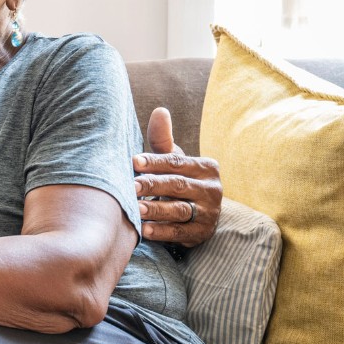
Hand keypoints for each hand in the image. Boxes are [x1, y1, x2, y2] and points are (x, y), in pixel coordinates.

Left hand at [133, 107, 221, 245]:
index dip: (154, 161)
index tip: (133, 161)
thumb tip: (160, 111)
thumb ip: (163, 140)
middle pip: (178, 185)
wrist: (197, 212)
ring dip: (156, 210)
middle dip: (153, 185)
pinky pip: (180, 232)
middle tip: (130, 186)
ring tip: (136, 209)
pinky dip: (162, 232)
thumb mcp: (173, 160)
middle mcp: (212, 190)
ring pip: (179, 210)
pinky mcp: (202, 233)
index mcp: (206, 167)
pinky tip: (144, 230)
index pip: (176, 162)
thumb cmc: (178, 178)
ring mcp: (209, 213)